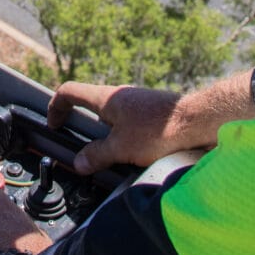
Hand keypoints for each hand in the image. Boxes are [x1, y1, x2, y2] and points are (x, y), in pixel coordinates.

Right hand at [46, 69, 254, 175]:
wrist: (199, 122)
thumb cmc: (159, 130)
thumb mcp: (122, 148)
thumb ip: (97, 155)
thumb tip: (79, 163)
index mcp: (106, 98)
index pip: (69, 91)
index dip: (55, 107)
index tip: (55, 125)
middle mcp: (120, 95)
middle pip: (91, 105)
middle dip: (83, 126)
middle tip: (83, 148)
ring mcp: (137, 102)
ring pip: (112, 116)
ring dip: (106, 134)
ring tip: (112, 157)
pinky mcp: (152, 112)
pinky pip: (129, 122)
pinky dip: (124, 136)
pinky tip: (136, 154)